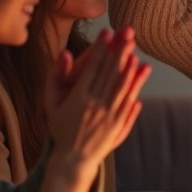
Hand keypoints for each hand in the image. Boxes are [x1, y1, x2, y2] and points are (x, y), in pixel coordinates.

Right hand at [47, 28, 150, 173]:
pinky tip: (142, 70)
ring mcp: (109, 114)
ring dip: (129, 64)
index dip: (100, 48)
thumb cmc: (61, 128)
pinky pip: (129, 99)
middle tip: (126, 33)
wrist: (74, 159)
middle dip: (119, 51)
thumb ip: (55, 76)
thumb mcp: (50, 103)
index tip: (106, 32)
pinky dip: (136, 83)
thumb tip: (64, 53)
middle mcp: (95, 105)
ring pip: (122, 84)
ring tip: (135, 47)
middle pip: (110, 72)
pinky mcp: (119, 122)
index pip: (92, 68)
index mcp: (78, 98)